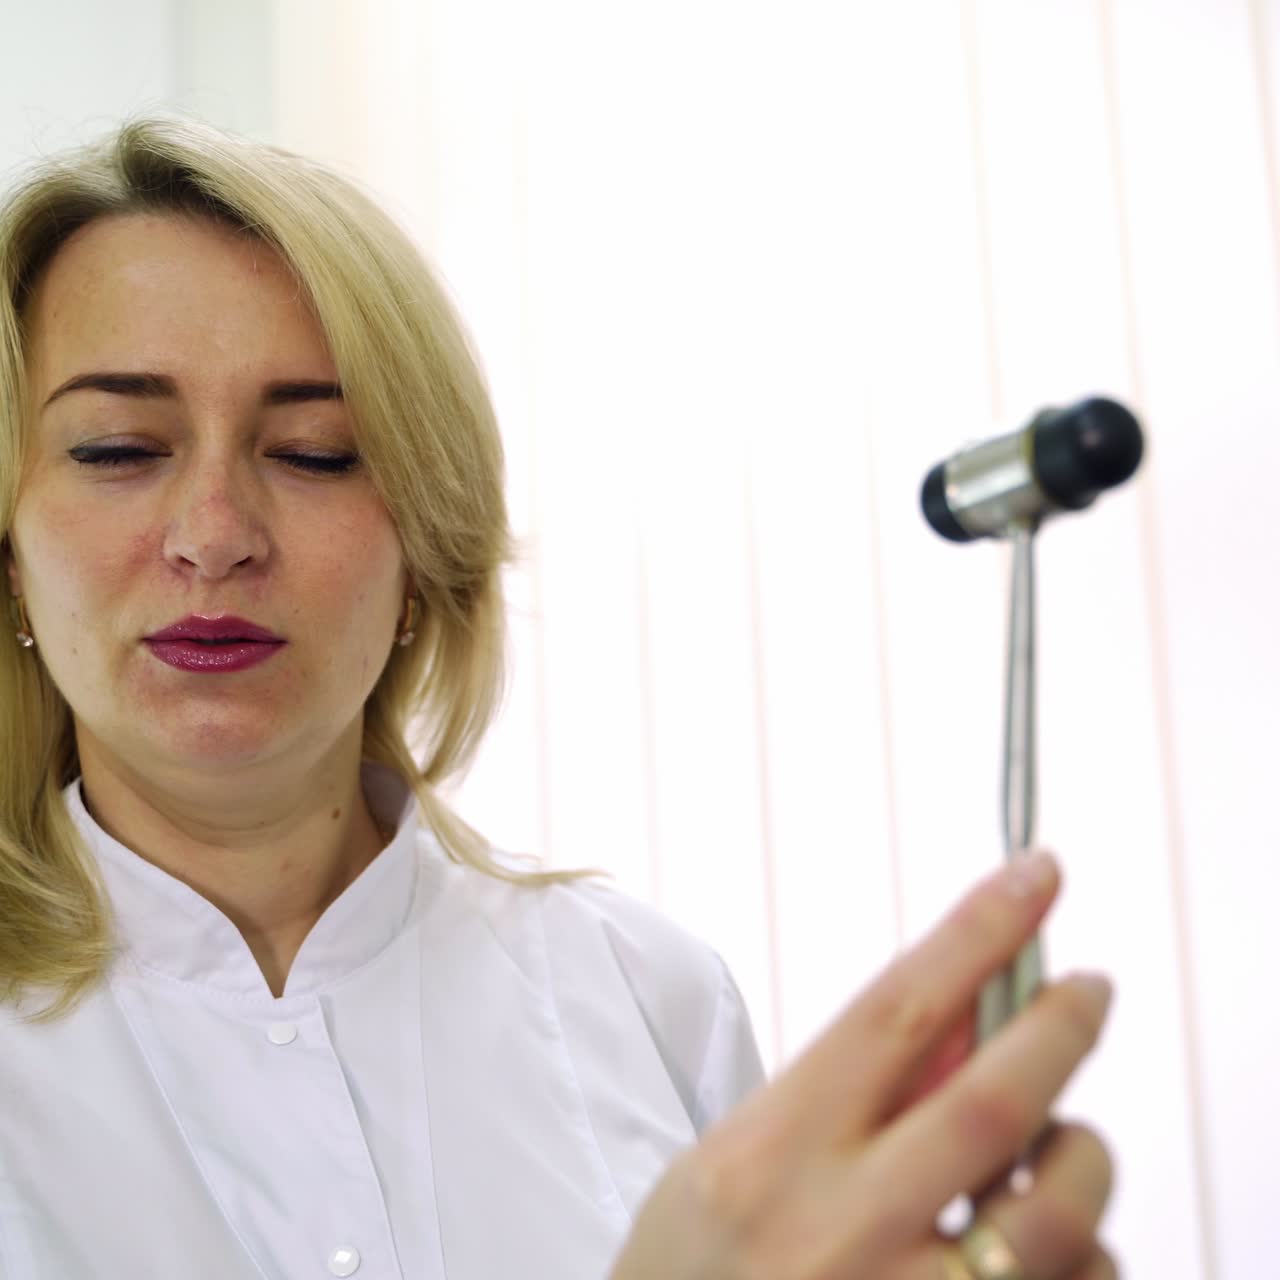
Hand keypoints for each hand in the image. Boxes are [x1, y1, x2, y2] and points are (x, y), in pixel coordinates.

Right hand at [609, 852, 1115, 1278]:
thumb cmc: (696, 1276)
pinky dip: (1084, 1260)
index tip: (1033, 876)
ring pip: (1053, 1216)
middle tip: (1088, 987)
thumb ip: (850, 1093)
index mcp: (769, 1155)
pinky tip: (1051, 1254)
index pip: (893, 1012)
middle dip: (1059, 1026)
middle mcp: (836, 1231)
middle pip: (991, 1100)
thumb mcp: (740, 1162)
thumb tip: (965, 1015)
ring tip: (1066, 1150)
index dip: (976, 933)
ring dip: (1081, 1162)